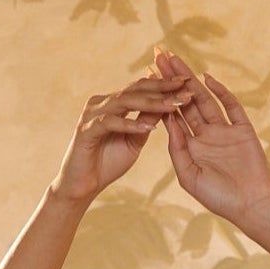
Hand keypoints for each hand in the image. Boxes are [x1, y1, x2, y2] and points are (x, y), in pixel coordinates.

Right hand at [50, 68, 187, 206]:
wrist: (82, 186)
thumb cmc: (107, 163)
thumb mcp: (135, 141)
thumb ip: (147, 122)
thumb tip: (168, 105)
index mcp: (113, 103)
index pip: (142, 88)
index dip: (164, 84)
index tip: (187, 83)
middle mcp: (102, 103)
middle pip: (135, 89)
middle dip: (162, 87)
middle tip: (185, 84)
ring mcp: (92, 114)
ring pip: (125, 102)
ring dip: (151, 103)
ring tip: (173, 104)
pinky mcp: (86, 130)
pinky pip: (111, 122)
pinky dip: (130, 124)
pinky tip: (149, 127)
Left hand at [154, 54, 269, 229]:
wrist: (251, 206)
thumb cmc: (219, 197)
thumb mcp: (190, 176)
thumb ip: (177, 150)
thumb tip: (167, 123)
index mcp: (192, 146)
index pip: (172, 115)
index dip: (159, 96)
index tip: (145, 76)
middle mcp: (207, 134)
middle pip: (185, 100)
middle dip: (171, 78)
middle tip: (158, 55)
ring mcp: (225, 129)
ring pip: (204, 98)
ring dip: (189, 78)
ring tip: (174, 59)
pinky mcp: (243, 129)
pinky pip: (231, 106)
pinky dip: (220, 92)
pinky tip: (206, 78)